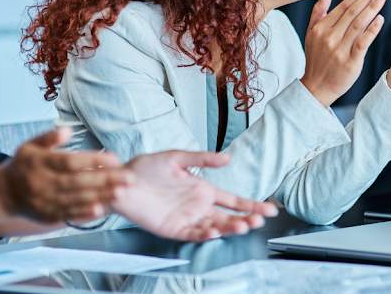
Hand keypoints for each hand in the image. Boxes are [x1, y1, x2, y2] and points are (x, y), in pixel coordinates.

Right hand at [0, 127, 127, 222]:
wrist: (3, 193)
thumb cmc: (24, 165)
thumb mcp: (30, 146)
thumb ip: (49, 137)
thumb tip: (68, 130)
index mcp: (39, 162)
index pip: (70, 162)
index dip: (93, 161)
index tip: (115, 159)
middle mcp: (41, 183)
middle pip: (77, 182)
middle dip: (105, 180)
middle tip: (129, 177)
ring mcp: (44, 201)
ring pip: (76, 199)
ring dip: (101, 196)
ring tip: (122, 192)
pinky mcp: (46, 216)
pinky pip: (68, 214)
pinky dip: (85, 213)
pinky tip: (102, 209)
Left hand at [113, 151, 277, 241]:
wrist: (121, 180)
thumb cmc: (146, 168)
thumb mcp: (177, 157)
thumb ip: (202, 158)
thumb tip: (227, 158)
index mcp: (203, 190)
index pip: (234, 200)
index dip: (252, 205)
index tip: (269, 208)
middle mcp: (198, 206)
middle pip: (229, 216)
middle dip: (246, 219)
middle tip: (259, 220)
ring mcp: (187, 218)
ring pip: (214, 226)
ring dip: (229, 227)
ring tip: (243, 226)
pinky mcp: (172, 228)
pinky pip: (192, 233)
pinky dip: (204, 234)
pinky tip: (215, 231)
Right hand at [300, 0, 390, 106]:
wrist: (315, 88)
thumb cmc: (316, 60)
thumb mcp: (311, 33)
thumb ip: (319, 11)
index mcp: (321, 27)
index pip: (345, 4)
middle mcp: (329, 36)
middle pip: (353, 11)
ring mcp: (339, 49)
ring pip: (358, 23)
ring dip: (373, 7)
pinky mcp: (349, 62)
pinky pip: (362, 43)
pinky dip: (372, 30)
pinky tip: (381, 19)